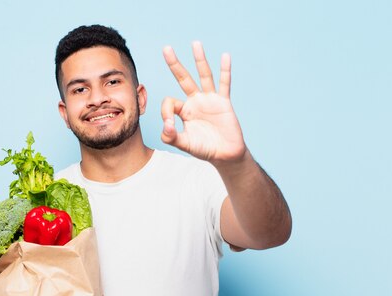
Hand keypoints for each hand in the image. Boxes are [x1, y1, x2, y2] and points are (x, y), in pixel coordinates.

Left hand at [161, 42, 246, 165]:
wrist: (225, 155)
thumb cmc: (204, 149)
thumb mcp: (184, 144)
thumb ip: (171, 137)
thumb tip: (166, 126)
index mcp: (184, 110)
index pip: (170, 102)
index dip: (166, 112)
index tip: (170, 126)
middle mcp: (195, 101)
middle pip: (183, 78)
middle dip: (174, 64)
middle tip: (166, 48)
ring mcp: (210, 99)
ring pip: (203, 76)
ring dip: (199, 60)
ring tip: (195, 43)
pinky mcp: (223, 102)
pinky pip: (224, 84)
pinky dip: (225, 71)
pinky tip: (225, 56)